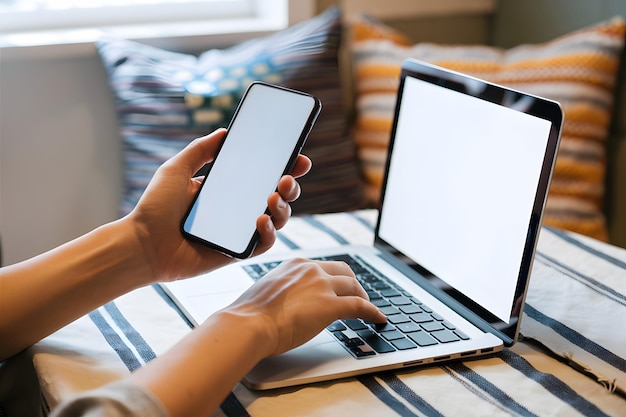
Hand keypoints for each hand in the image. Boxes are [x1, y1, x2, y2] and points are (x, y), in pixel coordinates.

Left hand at [125, 129, 311, 281]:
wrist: (142, 243)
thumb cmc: (155, 208)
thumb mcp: (176, 169)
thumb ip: (200, 150)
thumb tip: (224, 131)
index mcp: (227, 189)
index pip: (263, 176)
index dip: (286, 167)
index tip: (298, 157)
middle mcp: (238, 210)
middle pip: (279, 197)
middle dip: (291, 186)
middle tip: (287, 178)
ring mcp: (240, 231)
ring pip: (278, 220)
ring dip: (284, 208)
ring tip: (274, 197)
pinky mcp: (237, 252)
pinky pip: (264, 244)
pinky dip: (269, 232)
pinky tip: (261, 220)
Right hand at [220, 258, 386, 356]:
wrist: (248, 324)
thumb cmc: (250, 314)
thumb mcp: (268, 291)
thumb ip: (284, 290)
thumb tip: (288, 302)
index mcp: (295, 265)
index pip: (324, 267)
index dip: (335, 279)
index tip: (338, 287)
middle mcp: (311, 270)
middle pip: (344, 272)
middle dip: (353, 284)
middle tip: (357, 297)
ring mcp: (322, 286)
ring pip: (354, 287)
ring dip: (364, 298)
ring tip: (368, 309)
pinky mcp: (331, 305)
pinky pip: (360, 306)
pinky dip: (373, 312)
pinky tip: (378, 319)